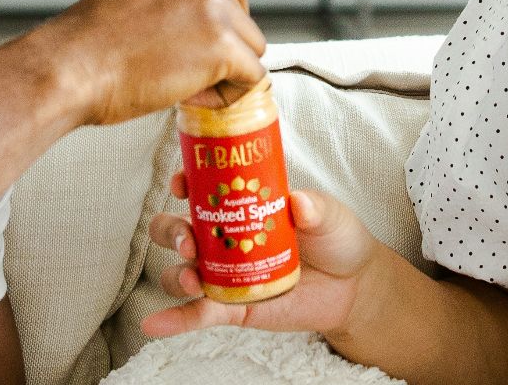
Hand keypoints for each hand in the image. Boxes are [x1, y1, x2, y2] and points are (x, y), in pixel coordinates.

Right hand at [37, 0, 266, 125]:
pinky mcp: (222, 45)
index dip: (213, 23)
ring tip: (181, 82)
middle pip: (244, 15)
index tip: (187, 44)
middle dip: (224, 45)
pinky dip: (227, 95)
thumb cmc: (89, 46)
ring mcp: (214, 6)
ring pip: (251, 47)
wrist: (69, 67)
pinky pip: (252, 78)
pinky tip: (189, 95)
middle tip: (182, 67)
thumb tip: (203, 27)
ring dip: (224, 71)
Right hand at [141, 177, 385, 339]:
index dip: (184, 183)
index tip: (182, 184)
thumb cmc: (336, 239)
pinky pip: (197, 314)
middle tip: (190, 239)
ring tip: (193, 281)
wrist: (354, 285)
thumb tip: (298, 202)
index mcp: (240, 206)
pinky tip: (153, 325)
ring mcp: (224, 273)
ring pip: (181, 271)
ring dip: (176, 275)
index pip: (200, 190)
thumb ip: (315, 208)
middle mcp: (223, 238)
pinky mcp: (232, 307)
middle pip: (177, 230)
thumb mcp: (329, 216)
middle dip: (172, 232)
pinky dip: (173, 319)